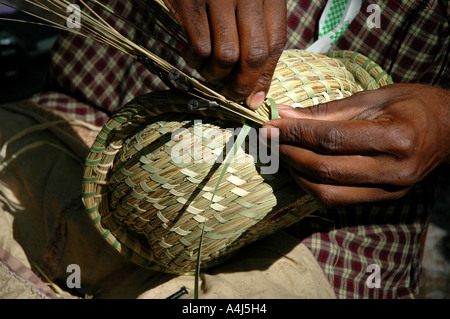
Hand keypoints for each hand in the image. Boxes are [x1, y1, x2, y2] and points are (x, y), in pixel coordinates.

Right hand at [164, 0, 286, 108]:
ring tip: (208, 70)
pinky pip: (200, 47)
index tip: (255, 98)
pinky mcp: (191, 2)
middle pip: (253, 56)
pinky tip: (191, 55)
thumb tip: (256, 80)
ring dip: (215, 74)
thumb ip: (258, 28)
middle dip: (242, 85)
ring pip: (226, 57)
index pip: (276, 44)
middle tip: (231, 94)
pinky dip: (196, 61)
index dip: (266, 77)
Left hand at [261, 84, 449, 206]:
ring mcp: (390, 190)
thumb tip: (284, 114)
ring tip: (282, 153)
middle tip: (269, 139)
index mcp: (397, 136)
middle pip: (327, 169)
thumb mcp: (373, 97)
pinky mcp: (385, 200)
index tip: (270, 125)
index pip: (332, 138)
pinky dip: (313, 186)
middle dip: (290, 154)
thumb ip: (328, 110)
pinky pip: (338, 200)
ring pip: (328, 192)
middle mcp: (394, 170)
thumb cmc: (414, 105)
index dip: (295, 133)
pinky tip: (302, 168)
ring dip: (297, 174)